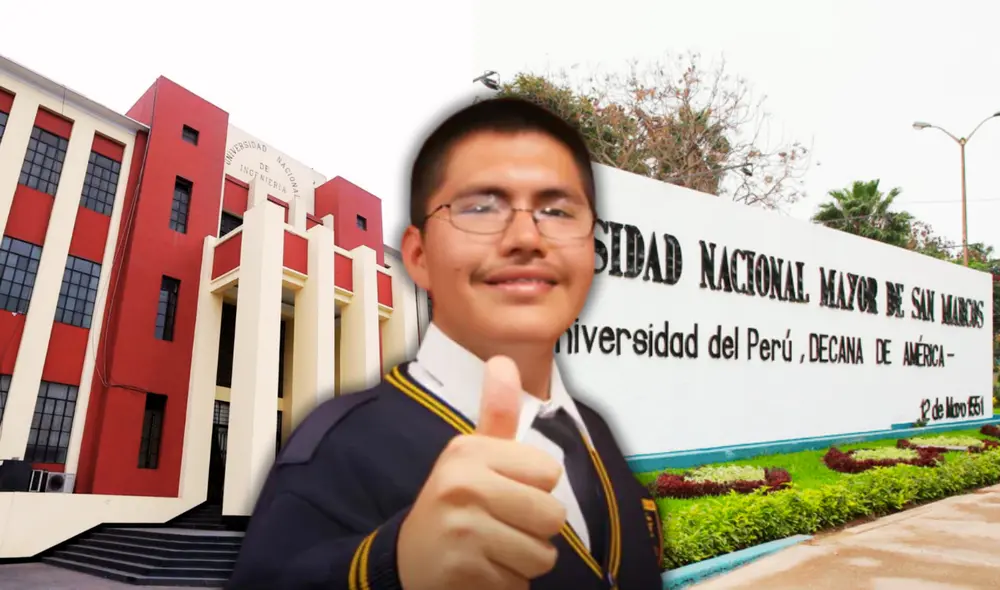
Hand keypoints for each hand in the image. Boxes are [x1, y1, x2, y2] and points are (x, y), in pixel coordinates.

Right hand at [397, 356, 566, 589]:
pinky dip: (506, 583)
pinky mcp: (463, 570)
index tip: (505, 489)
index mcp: (469, 452)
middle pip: (552, 515)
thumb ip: (496, 412)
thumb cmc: (453, 501)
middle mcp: (463, 485)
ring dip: (524, 560)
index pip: (550, 471)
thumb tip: (504, 360)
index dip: (536, 487)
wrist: (407, 557)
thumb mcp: (471, 454)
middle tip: (502, 524)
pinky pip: (520, 583)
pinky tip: (480, 570)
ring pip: (542, 555)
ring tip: (493, 548)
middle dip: (536, 529)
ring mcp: (462, 530)